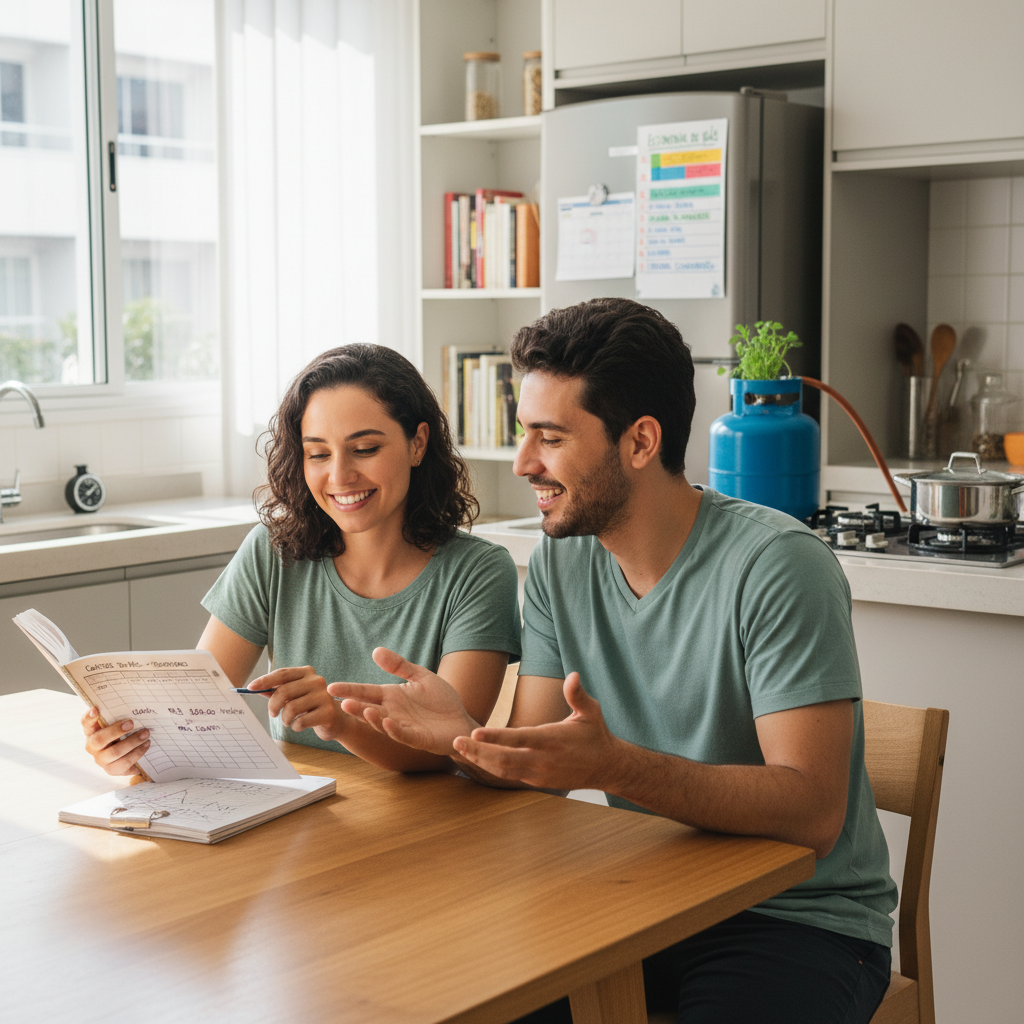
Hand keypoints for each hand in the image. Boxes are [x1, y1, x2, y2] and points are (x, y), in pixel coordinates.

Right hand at [82, 706, 150, 776]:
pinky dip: (137, 753)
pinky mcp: (111, 770)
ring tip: (146, 734)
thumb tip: (132, 701)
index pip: (86, 723)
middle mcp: (93, 747)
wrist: (126, 755)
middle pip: (99, 740)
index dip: (89, 717)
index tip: (96, 709)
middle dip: (116, 731)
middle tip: (132, 723)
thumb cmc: (121, 734)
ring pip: (115, 752)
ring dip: (132, 742)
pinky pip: (124, 763)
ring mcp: (101, 760)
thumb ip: (119, 716)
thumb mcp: (117, 724)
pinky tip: (146, 745)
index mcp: (92, 732)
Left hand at [252, 666, 343, 741]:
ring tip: (288, 721)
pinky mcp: (327, 713)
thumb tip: (255, 688)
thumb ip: (277, 690)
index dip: (265, 680)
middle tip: (272, 713)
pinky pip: (301, 722)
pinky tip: (299, 725)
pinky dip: (295, 726)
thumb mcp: (295, 694)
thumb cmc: (310, 705)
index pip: (282, 673)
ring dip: (285, 719)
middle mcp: (317, 681)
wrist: (335, 719)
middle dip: (273, 705)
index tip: (250, 687)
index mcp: (307, 672)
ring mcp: (324, 696)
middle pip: (284, 691)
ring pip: (291, 708)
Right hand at [327, 647, 477, 755]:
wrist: (461, 721)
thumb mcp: (421, 676)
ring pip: (383, 724)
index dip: (349, 690)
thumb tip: (376, 650)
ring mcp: (404, 726)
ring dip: (373, 719)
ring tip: (362, 710)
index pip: (366, 692)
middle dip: (355, 707)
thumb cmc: (441, 700)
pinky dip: (394, 730)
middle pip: (369, 709)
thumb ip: (399, 665)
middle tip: (340, 702)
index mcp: (392, 696)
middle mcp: (393, 712)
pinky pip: (403, 735)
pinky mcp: (418, 738)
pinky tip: (387, 721)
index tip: (330, 687)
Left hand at [453, 672, 616, 790]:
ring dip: (479, 761)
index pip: (520, 738)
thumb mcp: (591, 712)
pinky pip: (507, 776)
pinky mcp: (535, 781)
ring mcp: (538, 773)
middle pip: (504, 759)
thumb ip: (578, 694)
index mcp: (552, 740)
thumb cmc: (595, 735)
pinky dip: (489, 768)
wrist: (606, 767)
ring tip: (458, 750)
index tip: (475, 731)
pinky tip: (474, 760)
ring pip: (502, 771)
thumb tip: (573, 675)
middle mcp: (542, 759)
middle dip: (478, 751)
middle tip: (455, 742)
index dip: (497, 737)